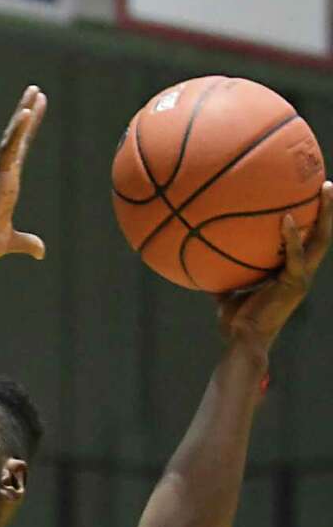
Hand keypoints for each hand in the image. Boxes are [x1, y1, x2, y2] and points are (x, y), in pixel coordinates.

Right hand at [0, 87, 46, 271]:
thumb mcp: (10, 242)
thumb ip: (26, 242)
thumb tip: (41, 251)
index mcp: (6, 186)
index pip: (20, 152)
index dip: (29, 132)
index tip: (36, 110)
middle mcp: (2, 175)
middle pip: (17, 138)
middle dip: (27, 113)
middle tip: (36, 90)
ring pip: (13, 137)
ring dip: (24, 113)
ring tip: (34, 92)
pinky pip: (9, 149)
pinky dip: (18, 131)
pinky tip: (27, 113)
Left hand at [219, 184, 332, 355]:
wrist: (243, 342)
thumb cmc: (236, 325)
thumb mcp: (228, 297)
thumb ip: (224, 280)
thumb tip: (205, 268)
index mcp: (290, 275)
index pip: (305, 244)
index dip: (310, 223)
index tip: (308, 200)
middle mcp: (301, 274)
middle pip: (321, 237)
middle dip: (327, 211)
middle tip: (326, 184)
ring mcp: (301, 279)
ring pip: (320, 241)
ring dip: (325, 215)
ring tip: (325, 189)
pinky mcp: (294, 284)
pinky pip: (295, 255)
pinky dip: (291, 238)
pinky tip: (286, 219)